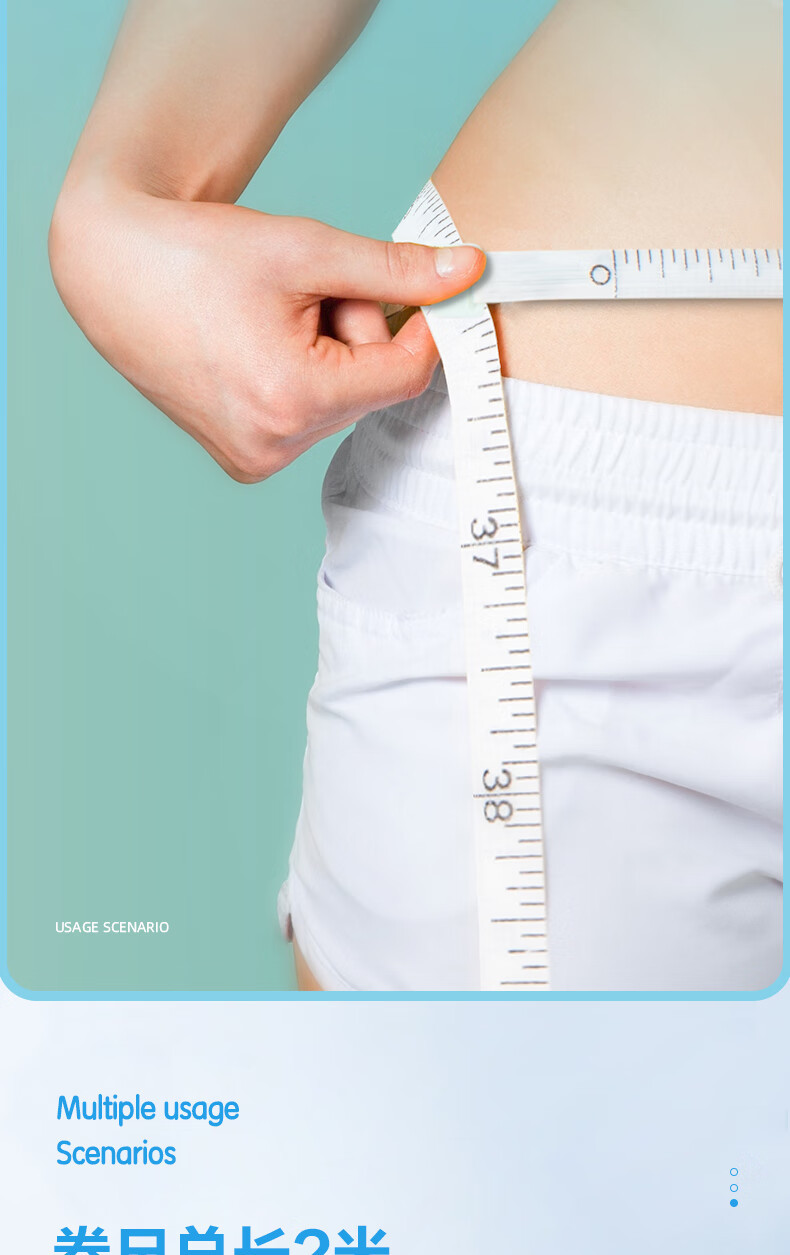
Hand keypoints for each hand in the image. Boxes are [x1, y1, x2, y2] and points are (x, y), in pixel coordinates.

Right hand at [49, 181, 484, 480]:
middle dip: (358, 333)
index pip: (405, 375)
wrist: (113, 268)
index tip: (426, 288)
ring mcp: (254, 460)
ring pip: (342, 403)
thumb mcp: (308, 249)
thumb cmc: (200, 252)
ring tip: (269, 317)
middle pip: (370, 388)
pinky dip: (304, 380)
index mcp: (292, 398)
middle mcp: (273, 445)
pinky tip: (257, 347)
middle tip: (306, 291)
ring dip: (330, 356)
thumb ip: (396, 270)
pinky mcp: (243, 461)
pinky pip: (310, 418)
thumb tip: (471, 271)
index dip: (425, 328)